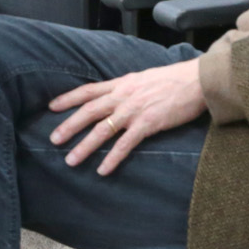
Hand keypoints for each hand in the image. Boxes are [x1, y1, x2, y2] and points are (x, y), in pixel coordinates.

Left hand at [47, 61, 208, 175]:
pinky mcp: (148, 123)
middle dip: (69, 125)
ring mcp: (134, 110)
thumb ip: (128, 88)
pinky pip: (125, 144)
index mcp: (122, 83)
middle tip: (53, 139)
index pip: (89, 90)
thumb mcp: (144, 78)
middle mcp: (124, 96)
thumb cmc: (174, 79)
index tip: (51, 107)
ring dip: (85, 146)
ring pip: (102, 130)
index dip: (68, 98)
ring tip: (71, 160)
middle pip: (90, 111)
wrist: (197, 80)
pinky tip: (103, 170)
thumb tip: (116, 97)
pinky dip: (112, 158)